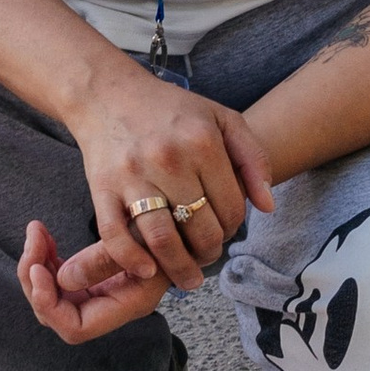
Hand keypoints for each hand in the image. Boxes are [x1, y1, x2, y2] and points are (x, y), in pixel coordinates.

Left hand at [19, 215, 165, 344]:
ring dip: (37, 264)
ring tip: (37, 232)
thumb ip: (104, 261)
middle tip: (34, 238)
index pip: (74, 328)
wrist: (183, 231)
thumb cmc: (171, 234)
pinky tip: (46, 238)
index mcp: (124, 306)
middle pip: (55, 312)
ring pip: (52, 294)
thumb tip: (62, 278)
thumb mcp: (141, 240)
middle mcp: (107, 307)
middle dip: (36, 278)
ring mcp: (97, 295)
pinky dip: (47, 259)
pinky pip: (60, 279)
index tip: (37, 267)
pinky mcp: (92, 279)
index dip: (49, 303)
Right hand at [60, 64, 274, 294]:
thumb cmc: (169, 110)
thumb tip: (267, 206)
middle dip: (210, 251)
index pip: (231, 207)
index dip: (234, 228)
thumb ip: (252, 158)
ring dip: (179, 268)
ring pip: (163, 240)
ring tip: (188, 277)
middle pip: (201, 229)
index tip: (226, 230)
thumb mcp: (220, 118)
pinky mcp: (102, 188)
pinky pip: (116, 236)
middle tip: (208, 253)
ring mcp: (132, 176)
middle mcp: (168, 159)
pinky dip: (133, 261)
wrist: (107, 93)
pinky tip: (148, 270)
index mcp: (202, 142)